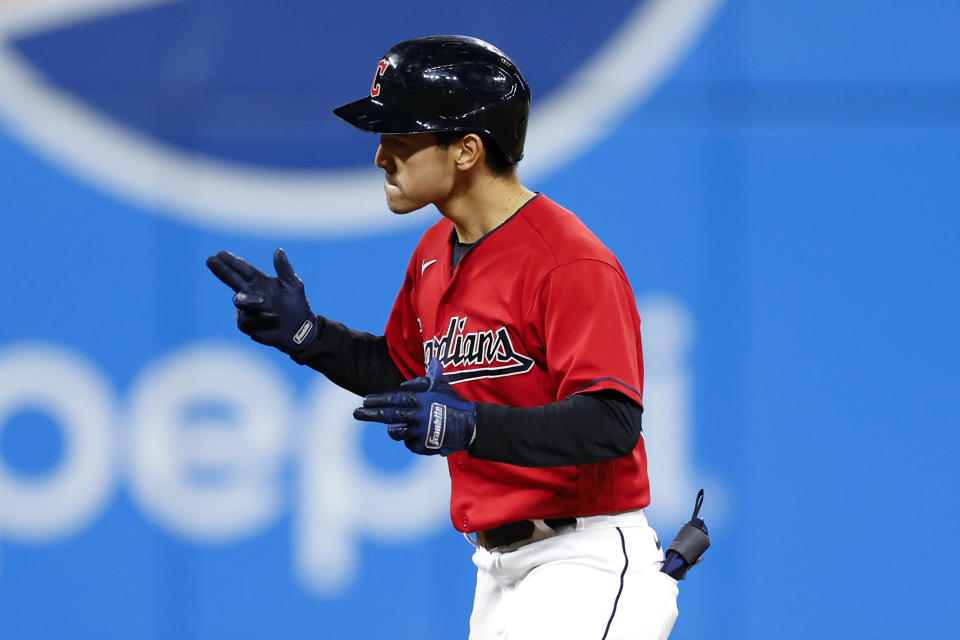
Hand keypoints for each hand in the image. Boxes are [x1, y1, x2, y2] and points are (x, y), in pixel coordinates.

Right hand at [206, 248, 317, 353]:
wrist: (300, 329)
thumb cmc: (297, 305)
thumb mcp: (294, 284)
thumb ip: (284, 269)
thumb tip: (278, 250)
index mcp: (260, 281)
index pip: (243, 269)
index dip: (232, 261)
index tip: (221, 253)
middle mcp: (251, 293)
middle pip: (232, 280)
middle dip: (221, 270)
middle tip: (210, 260)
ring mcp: (248, 309)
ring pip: (239, 301)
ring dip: (249, 300)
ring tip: (263, 301)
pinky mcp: (248, 324)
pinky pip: (247, 319)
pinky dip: (260, 317)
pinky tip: (272, 317)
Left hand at [353, 358, 475, 455]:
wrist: (470, 426)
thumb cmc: (456, 404)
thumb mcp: (442, 386)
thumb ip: (429, 379)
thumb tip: (420, 372)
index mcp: (420, 400)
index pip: (393, 399)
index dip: (378, 400)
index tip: (365, 400)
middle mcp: (416, 416)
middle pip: (389, 416)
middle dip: (371, 414)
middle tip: (357, 413)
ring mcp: (419, 432)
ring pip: (397, 432)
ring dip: (393, 430)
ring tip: (392, 427)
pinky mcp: (423, 446)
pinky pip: (410, 444)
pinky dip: (410, 440)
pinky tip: (417, 436)